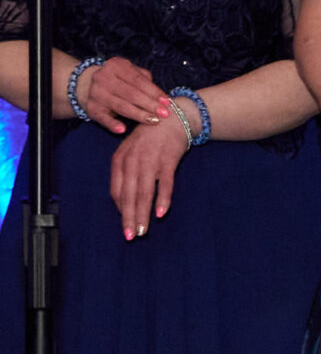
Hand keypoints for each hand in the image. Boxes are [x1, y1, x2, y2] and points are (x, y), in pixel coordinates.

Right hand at [77, 56, 168, 134]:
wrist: (87, 85)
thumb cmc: (118, 79)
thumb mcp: (130, 72)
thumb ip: (145, 79)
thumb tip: (160, 95)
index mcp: (115, 66)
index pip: (138, 81)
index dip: (154, 92)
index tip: (167, 102)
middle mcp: (103, 78)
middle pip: (131, 94)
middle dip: (150, 105)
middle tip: (164, 114)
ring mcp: (95, 94)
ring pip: (121, 106)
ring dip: (139, 115)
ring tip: (153, 120)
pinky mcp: (91, 108)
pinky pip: (103, 118)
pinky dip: (112, 124)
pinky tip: (122, 129)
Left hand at [107, 114, 190, 238]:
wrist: (171, 118)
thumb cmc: (150, 138)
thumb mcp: (131, 152)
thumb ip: (126, 173)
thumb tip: (125, 200)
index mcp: (120, 161)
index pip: (116, 192)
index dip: (120, 210)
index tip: (126, 225)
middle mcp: (132, 162)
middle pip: (129, 196)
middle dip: (129, 218)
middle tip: (130, 236)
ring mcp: (150, 161)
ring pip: (144, 193)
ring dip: (142, 214)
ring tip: (143, 230)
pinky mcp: (168, 160)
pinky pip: (165, 183)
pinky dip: (163, 199)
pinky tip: (161, 212)